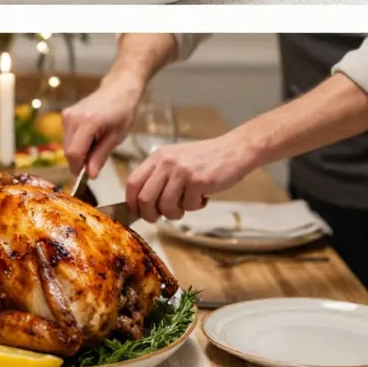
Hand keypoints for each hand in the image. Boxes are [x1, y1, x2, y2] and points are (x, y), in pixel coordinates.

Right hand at [62, 76, 142, 177]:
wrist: (119, 88)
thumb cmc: (123, 111)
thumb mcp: (116, 137)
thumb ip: (100, 156)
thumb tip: (90, 175)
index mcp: (88, 122)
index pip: (74, 154)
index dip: (79, 169)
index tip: (88, 176)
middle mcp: (73, 118)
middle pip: (68, 151)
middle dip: (79, 162)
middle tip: (96, 162)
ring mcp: (67, 115)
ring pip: (66, 146)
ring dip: (78, 152)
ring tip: (96, 145)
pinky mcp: (66, 115)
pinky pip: (67, 137)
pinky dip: (77, 143)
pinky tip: (91, 138)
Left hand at [125, 133, 254, 221]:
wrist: (234, 149)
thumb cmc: (204, 159)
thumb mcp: (175, 160)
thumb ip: (158, 177)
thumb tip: (142, 205)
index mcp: (157, 157)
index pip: (132, 183)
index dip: (132, 202)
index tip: (139, 212)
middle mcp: (166, 162)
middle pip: (145, 199)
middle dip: (150, 215)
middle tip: (160, 217)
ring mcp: (182, 171)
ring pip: (166, 206)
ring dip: (175, 213)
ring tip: (186, 204)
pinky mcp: (198, 180)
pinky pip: (188, 206)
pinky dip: (196, 206)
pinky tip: (203, 195)